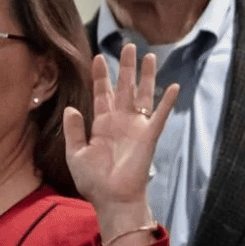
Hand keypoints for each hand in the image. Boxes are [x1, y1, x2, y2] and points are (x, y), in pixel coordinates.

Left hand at [63, 44, 177, 239]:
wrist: (111, 199)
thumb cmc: (93, 181)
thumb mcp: (75, 153)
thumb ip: (73, 130)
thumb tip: (72, 108)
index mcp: (102, 125)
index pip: (102, 94)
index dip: (101, 76)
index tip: (98, 57)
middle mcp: (120, 122)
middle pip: (124, 88)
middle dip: (125, 67)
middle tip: (128, 46)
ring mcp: (136, 128)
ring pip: (142, 95)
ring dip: (146, 76)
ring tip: (149, 56)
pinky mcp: (148, 137)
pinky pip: (159, 116)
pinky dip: (166, 102)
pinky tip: (173, 86)